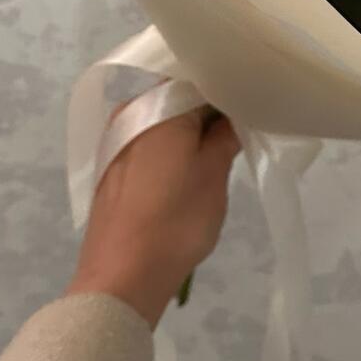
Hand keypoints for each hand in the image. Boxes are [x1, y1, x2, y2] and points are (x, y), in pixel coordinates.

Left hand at [66, 105, 240, 327]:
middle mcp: (130, 115)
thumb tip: (232, 116)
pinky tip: (185, 173)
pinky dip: (169, 150)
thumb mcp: (214, 175)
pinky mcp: (109, 170)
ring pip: (163, 123)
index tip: (250, 110)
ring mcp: (115, 143)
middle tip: (238, 134)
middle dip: (208, 114)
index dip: (228, 93)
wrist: (121, 280)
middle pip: (179, 100)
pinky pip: (147, 144)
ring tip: (215, 156)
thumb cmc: (175, 221)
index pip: (201, 81)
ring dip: (189, 133)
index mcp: (158, 108)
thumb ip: (226, 136)